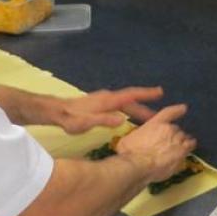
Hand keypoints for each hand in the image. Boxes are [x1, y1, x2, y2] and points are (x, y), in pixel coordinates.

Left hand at [34, 86, 166, 133]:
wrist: (56, 111)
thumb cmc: (70, 118)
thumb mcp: (86, 123)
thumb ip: (103, 120)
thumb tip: (122, 120)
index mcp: (108, 101)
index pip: (131, 95)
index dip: (146, 94)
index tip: (160, 92)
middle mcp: (108, 98)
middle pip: (131, 101)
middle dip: (146, 106)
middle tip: (160, 115)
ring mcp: (104, 100)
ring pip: (125, 104)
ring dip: (138, 110)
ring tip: (149, 119)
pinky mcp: (100, 105)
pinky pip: (120, 106)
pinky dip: (129, 110)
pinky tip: (129, 118)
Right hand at [116, 104, 195, 182]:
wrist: (139, 165)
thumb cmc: (129, 152)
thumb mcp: (128, 140)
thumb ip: (136, 137)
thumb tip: (135, 140)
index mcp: (155, 123)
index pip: (168, 113)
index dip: (177, 110)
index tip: (183, 108)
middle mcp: (168, 129)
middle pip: (176, 129)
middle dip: (174, 134)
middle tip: (171, 141)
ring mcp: (177, 140)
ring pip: (184, 137)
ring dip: (183, 140)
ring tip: (183, 144)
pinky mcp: (182, 152)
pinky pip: (190, 145)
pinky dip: (190, 145)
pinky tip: (191, 146)